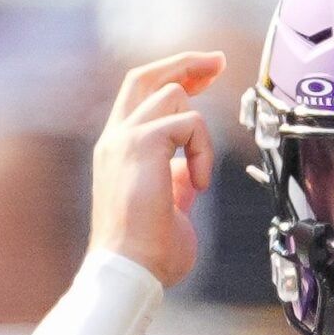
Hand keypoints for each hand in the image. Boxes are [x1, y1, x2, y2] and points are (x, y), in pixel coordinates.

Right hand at [87, 51, 223, 288]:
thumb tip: (188, 173)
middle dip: (185, 63)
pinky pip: (188, 122)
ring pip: (173, 96)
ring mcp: (124, 139)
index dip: (174, 79)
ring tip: (199, 178)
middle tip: (218, 62)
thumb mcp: (169, 209)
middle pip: (145, 76)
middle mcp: (115, 139)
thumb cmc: (147, 255)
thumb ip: (176, 184)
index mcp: (118, 151)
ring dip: (200, 134)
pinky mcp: (140, 144)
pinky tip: (199, 184)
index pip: (140, 97)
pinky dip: (203, 151)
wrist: (129, 272)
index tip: (205, 76)